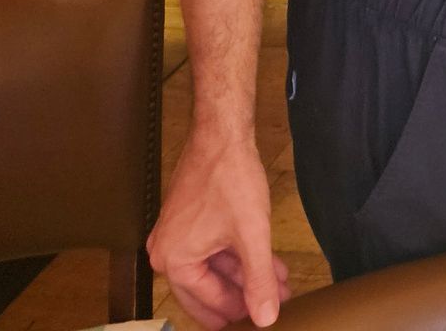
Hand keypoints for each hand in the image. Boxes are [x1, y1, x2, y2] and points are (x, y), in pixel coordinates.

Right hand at [147, 130, 289, 327]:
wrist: (222, 134)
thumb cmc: (230, 179)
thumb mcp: (252, 235)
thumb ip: (259, 280)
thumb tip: (266, 317)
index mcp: (174, 260)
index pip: (207, 301)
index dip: (238, 312)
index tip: (261, 321)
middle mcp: (167, 251)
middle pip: (207, 289)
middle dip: (243, 298)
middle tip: (270, 310)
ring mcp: (177, 234)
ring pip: (216, 267)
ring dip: (247, 277)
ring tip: (278, 288)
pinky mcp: (190, 218)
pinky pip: (215, 248)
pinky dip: (240, 256)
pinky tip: (268, 264)